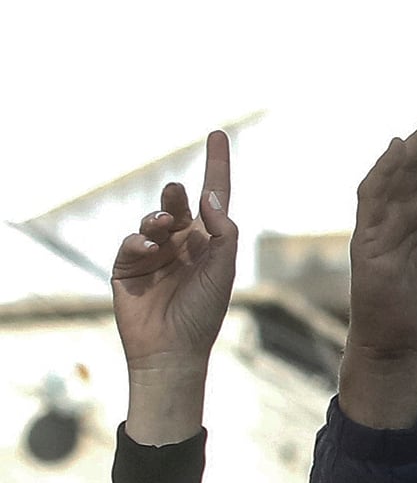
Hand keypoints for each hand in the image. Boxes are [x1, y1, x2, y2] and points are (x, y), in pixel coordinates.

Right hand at [112, 131, 236, 443]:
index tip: (217, 133)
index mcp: (209, 240)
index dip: (216, 164)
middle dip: (175, 196)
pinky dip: (139, 241)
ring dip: (158, 218)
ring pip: (153, 220)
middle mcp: (182, 242)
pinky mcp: (128, 267)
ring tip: (163, 225)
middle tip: (176, 193)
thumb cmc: (204, 310)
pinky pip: (132, 243)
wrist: (173, 349)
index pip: (214, 195)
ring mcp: (154, 253)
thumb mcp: (223, 267)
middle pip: (179, 204)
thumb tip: (209, 196)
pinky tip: (147, 247)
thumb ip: (222, 230)